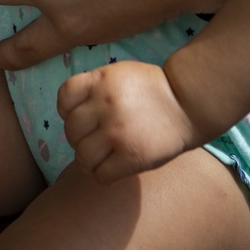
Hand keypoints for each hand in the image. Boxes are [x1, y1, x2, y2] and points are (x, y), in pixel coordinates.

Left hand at [58, 60, 196, 182]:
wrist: (185, 104)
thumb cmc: (149, 89)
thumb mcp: (118, 74)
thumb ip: (94, 87)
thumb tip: (69, 113)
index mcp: (100, 80)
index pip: (64, 98)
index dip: (67, 111)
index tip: (80, 117)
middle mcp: (105, 104)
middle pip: (71, 130)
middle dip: (78, 138)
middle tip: (94, 140)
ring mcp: (117, 132)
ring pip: (82, 156)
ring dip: (88, 160)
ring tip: (100, 157)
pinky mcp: (131, 157)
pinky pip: (100, 175)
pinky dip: (101, 175)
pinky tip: (111, 168)